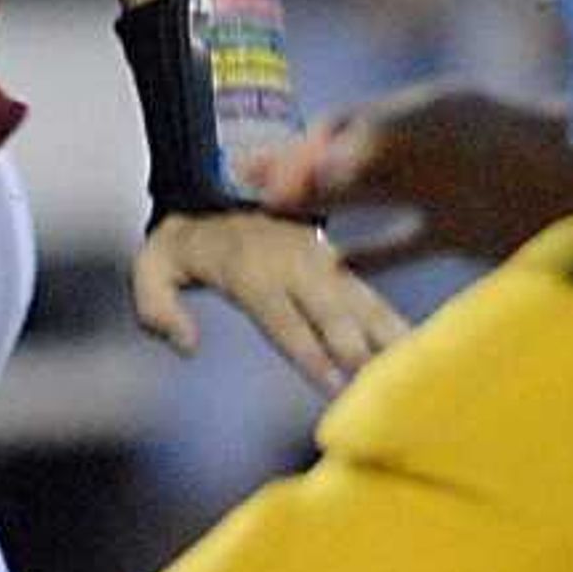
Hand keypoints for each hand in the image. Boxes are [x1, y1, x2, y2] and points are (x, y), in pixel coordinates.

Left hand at [131, 211, 409, 393]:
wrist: (214, 184)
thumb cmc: (183, 241)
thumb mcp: (151, 265)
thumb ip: (157, 307)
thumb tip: (187, 347)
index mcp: (250, 270)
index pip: (283, 319)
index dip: (309, 352)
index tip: (335, 385)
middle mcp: (292, 265)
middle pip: (332, 314)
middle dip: (358, 351)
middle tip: (385, 388)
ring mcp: (320, 261)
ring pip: (361, 303)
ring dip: (388, 336)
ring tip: (419, 369)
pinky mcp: (338, 263)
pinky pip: (372, 294)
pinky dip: (395, 321)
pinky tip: (420, 349)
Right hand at [253, 81, 572, 270]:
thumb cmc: (517, 149)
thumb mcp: (432, 137)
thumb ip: (364, 152)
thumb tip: (295, 175)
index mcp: (413, 113)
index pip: (337, 127)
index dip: (293, 152)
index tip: (245, 178)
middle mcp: (423, 147)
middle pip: (345, 162)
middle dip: (297, 180)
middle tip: (243, 204)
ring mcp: (443, 188)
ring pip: (368, 200)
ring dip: (326, 215)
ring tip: (276, 236)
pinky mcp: (465, 229)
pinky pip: (404, 243)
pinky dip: (371, 255)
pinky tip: (337, 269)